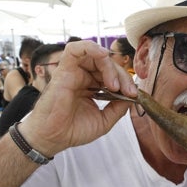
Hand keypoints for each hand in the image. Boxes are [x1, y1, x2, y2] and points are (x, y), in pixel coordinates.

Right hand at [18, 41, 137, 156]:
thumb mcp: (104, 121)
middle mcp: (83, 77)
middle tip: (128, 92)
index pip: (113, 75)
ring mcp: (73, 72)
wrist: (53, 138)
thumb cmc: (72, 131)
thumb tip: (132, 96)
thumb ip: (119, 108)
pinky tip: (103, 55)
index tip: (133, 95)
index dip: (126, 81)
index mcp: (92, 86)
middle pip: (107, 64)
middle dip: (122, 75)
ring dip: (110, 66)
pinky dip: (90, 47)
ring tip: (113, 85)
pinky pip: (75, 49)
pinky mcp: (64, 70)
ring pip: (96, 55)